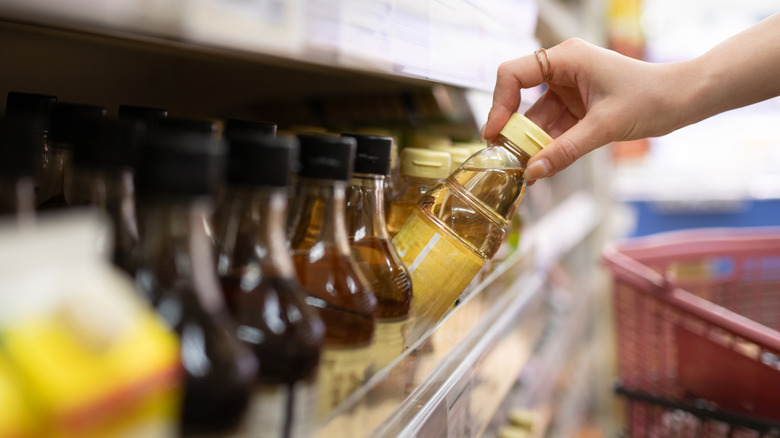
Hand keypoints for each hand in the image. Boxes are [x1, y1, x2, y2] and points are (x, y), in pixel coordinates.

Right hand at [484, 38, 680, 179]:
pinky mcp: (578, 107)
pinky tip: (540, 167)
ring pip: (536, 119)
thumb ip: (565, 151)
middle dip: (512, 130)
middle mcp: (562, 70)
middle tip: (504, 158)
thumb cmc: (651, 98)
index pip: (514, 74)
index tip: (494, 133)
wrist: (684, 100)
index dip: (498, 104)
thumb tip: (532, 173)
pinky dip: (546, 147)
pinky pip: (553, 128)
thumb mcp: (604, 127)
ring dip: (529, 144)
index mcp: (566, 58)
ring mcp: (569, 89)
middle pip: (520, 98)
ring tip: (522, 171)